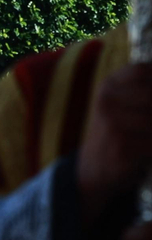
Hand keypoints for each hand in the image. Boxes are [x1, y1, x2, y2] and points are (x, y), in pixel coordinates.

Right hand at [76, 62, 151, 222]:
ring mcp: (112, 124)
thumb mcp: (121, 103)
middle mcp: (106, 101)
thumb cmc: (117, 131)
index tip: (151, 103)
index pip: (143, 71)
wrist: (93, 167)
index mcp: (108, 86)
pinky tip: (147, 149)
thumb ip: (143, 90)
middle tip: (150, 121)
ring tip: (147, 136)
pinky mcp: (122, 147)